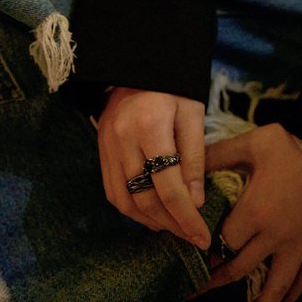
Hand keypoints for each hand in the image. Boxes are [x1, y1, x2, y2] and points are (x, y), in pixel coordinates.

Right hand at [98, 87, 210, 249]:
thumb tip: (195, 203)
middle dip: (170, 223)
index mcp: (149, 126)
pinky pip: (112, 190)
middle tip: (190, 236)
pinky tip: (151, 213)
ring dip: (149, 221)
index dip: (186, 216)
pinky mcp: (100, 149)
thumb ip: (194, 158)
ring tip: (173, 227)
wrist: (138, 63)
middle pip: (144, 197)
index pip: (168, 185)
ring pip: (123, 200)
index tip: (202, 237)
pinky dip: (131, 208)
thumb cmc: (173, 86)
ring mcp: (106, 145)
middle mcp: (121, 139)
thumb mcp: (193, 115)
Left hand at [204, 122, 301, 301]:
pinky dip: (295, 293)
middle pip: (240, 269)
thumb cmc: (293, 143)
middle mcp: (274, 236)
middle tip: (198, 294)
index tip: (190, 259)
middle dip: (217, 282)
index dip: (205, 252)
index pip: (221, 243)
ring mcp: (299, 243)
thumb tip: (185, 164)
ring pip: (276, 286)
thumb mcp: (251, 143)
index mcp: (253, 213)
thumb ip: (217, 156)